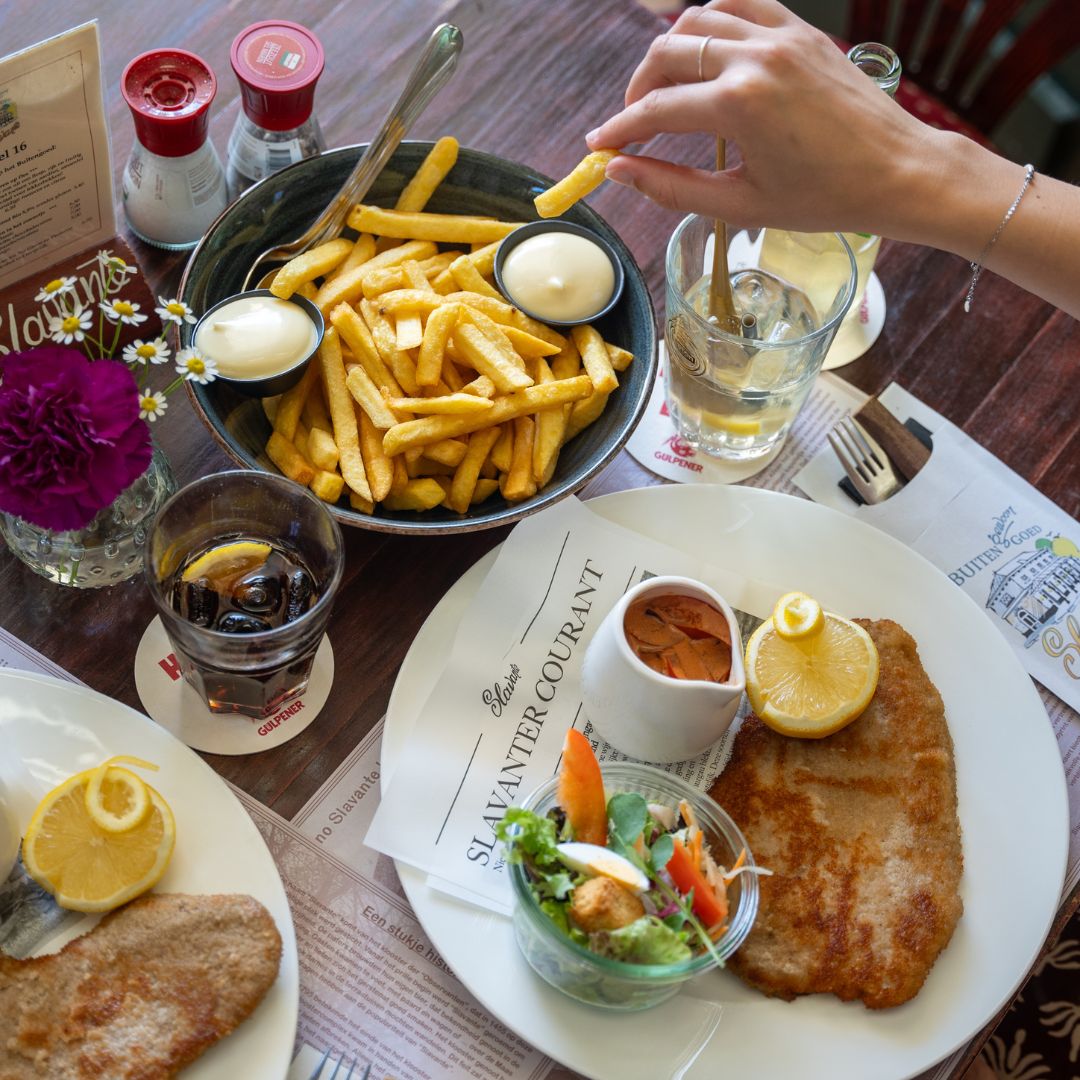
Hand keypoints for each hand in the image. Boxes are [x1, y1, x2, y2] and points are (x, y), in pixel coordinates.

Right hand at [587, 0, 939, 235]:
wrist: (898, 172)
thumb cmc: (825, 198)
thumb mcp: (740, 205)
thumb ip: (671, 187)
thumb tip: (620, 171)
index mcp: (739, 106)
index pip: (655, 110)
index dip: (618, 130)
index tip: (598, 147)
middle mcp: (755, 58)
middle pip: (667, 54)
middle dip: (638, 89)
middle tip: (632, 123)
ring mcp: (781, 36)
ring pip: (698, 20)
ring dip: (670, 52)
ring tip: (666, 89)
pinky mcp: (801, 31)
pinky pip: (741, 4)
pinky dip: (712, 20)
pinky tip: (705, 50)